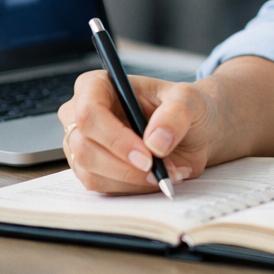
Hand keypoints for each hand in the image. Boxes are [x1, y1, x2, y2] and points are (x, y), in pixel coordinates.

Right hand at [57, 72, 225, 193]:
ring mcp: (82, 144)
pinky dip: (133, 187)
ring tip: (168, 170)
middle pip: (85, 147)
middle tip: (159, 170)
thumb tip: (155, 141)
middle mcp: (81, 114)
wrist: (192, 133)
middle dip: (125, 166)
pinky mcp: (90, 170)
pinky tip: (157, 176)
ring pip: (91, 172)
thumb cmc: (184, 108)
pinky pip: (102, 187)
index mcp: (97, 85)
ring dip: (133, 179)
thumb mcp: (189, 100)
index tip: (147, 155)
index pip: (89, 111)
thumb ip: (176, 114)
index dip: (115, 138)